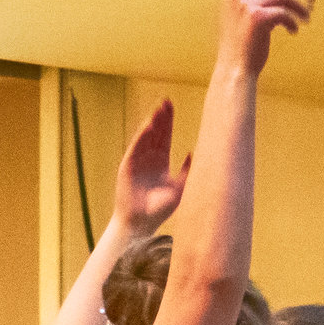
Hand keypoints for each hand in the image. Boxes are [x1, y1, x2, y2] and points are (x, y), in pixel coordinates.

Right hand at [116, 98, 190, 237]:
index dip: (168, 122)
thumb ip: (187, 172)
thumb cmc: (160, 211)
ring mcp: (137, 160)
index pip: (164, 137)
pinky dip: (141, 136)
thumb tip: (195, 154)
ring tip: (158, 109)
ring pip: (145, 137)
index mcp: (161, 162)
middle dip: (161, 117)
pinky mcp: (128, 165)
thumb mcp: (180, 190)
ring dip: (151, 123)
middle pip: (155, 133)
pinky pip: (135, 147)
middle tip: (167, 101)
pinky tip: (148, 126)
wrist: (141, 222)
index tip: (171, 107)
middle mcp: (148, 159)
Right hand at [218, 0, 311, 78]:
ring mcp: (247, 4)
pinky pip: (283, 12)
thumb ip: (252, 4)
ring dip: (296, 6)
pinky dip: (292, 21)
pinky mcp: (257, 17)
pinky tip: (293, 30)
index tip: (290, 0)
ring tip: (304, 18)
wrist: (233, 70)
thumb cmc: (240, 49)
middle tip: (301, 10)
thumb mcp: (240, 19)